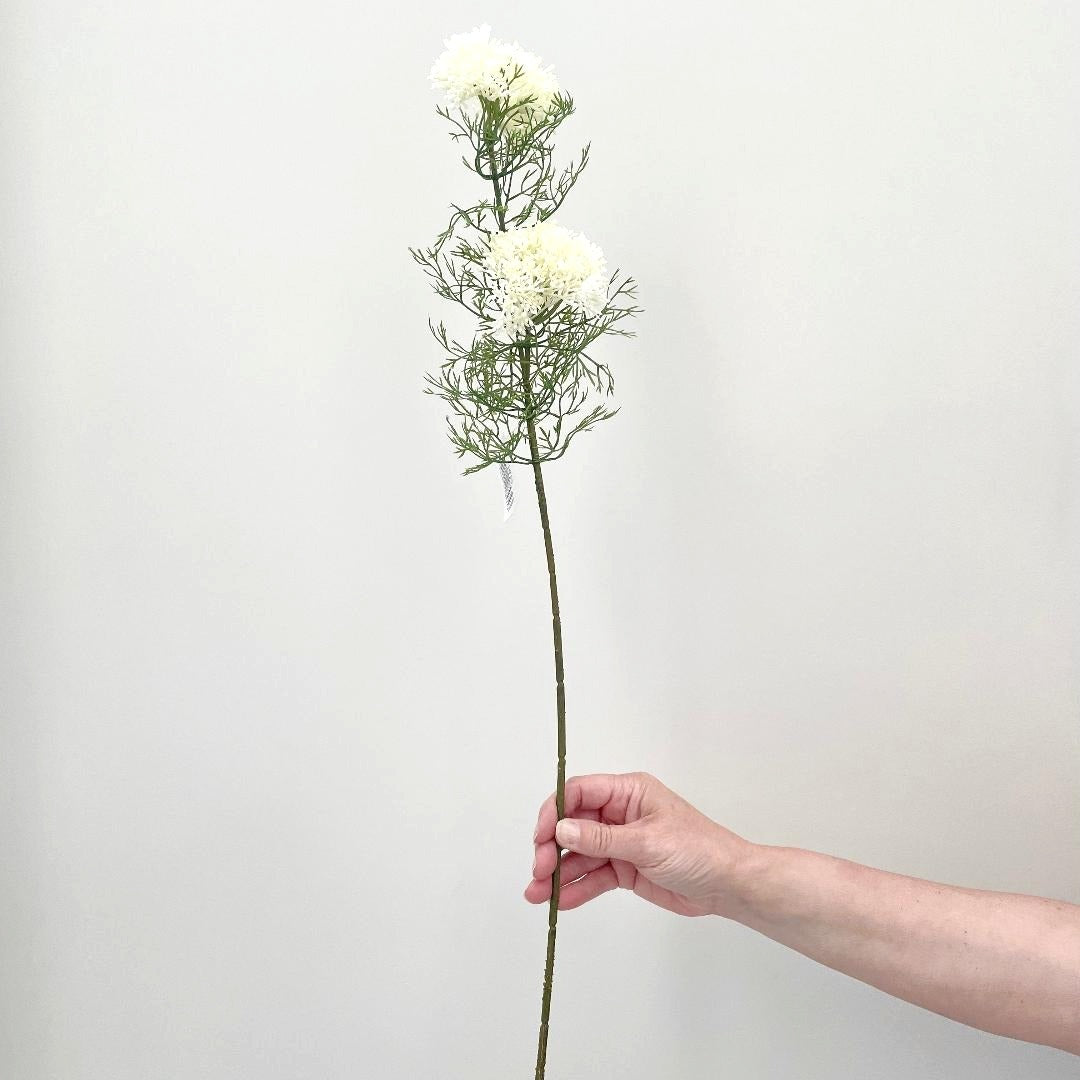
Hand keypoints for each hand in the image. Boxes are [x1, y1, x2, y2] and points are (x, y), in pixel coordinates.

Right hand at [524, 771, 750, 917]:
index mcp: (628, 792)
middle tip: (539, 871)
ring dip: (557, 873)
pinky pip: (594, 877)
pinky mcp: (624, 869)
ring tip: (537, 895)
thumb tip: (561, 829)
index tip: (540, 837)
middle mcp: (619, 814)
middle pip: (573, 825)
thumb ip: (601, 838)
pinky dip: (576, 888)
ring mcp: (620, 843)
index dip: (554, 812)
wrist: (727, 885)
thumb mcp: (647, 841)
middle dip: (551, 847)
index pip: (579, 793)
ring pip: (579, 854)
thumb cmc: (697, 850)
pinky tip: (560, 902)